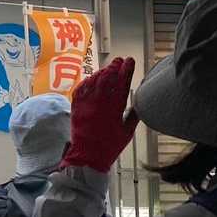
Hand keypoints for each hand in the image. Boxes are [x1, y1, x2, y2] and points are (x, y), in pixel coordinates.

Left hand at [61, 57, 139, 172]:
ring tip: (109, 68)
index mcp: (114, 109)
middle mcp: (99, 103)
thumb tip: (140, 103)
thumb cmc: (109, 146)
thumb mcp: (127, 132)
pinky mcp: (76, 106)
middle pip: (107, 78)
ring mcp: (86, 103)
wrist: (87, 156)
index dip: (127, 70)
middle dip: (114, 67)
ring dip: (102, 71)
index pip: (122, 84)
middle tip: (119, 60)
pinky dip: (89, 80)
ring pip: (94, 80)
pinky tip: (93, 78)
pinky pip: (82, 87)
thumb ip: (134, 116)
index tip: (130, 61)